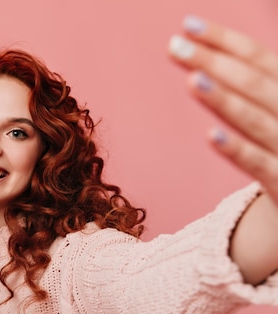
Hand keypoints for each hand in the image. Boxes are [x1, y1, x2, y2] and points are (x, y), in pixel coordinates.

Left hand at [169, 16, 277, 204]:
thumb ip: (259, 86)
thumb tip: (210, 60)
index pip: (261, 59)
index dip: (226, 41)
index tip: (188, 25)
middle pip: (254, 84)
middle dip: (215, 62)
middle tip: (175, 45)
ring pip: (256, 120)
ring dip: (224, 100)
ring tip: (192, 80)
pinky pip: (259, 165)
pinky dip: (236, 149)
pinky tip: (210, 136)